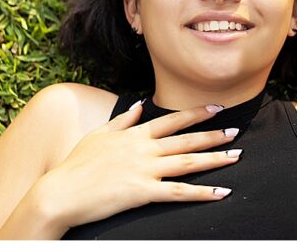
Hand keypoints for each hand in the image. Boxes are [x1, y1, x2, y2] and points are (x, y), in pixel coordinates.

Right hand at [18, 102, 241, 227]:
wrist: (61, 192)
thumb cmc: (75, 166)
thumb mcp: (96, 136)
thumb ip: (121, 120)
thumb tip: (138, 105)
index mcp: (132, 135)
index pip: (170, 121)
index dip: (195, 114)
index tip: (215, 109)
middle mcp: (142, 149)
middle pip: (185, 140)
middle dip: (213, 135)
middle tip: (236, 131)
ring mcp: (144, 170)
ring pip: (187, 162)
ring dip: (215, 159)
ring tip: (236, 156)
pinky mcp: (143, 192)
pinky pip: (179, 192)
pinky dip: (203, 193)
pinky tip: (221, 192)